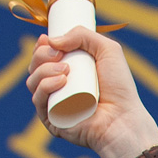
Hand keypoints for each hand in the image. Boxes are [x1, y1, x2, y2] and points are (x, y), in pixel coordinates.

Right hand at [26, 26, 157, 157]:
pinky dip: (44, 87)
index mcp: (68, 74)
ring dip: (43, 70)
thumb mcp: (107, 50)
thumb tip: (51, 41)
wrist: (125, 118)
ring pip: (33, 82)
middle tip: (59, 55)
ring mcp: (54, 106)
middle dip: (41, 55)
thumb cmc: (120, 88)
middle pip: (35, 67)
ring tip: (66, 70)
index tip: (46, 39)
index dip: (40, 47)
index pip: (43, 58)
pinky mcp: (53, 121)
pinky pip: (38, 101)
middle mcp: (59, 90)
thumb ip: (83, 35)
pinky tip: (60, 82)